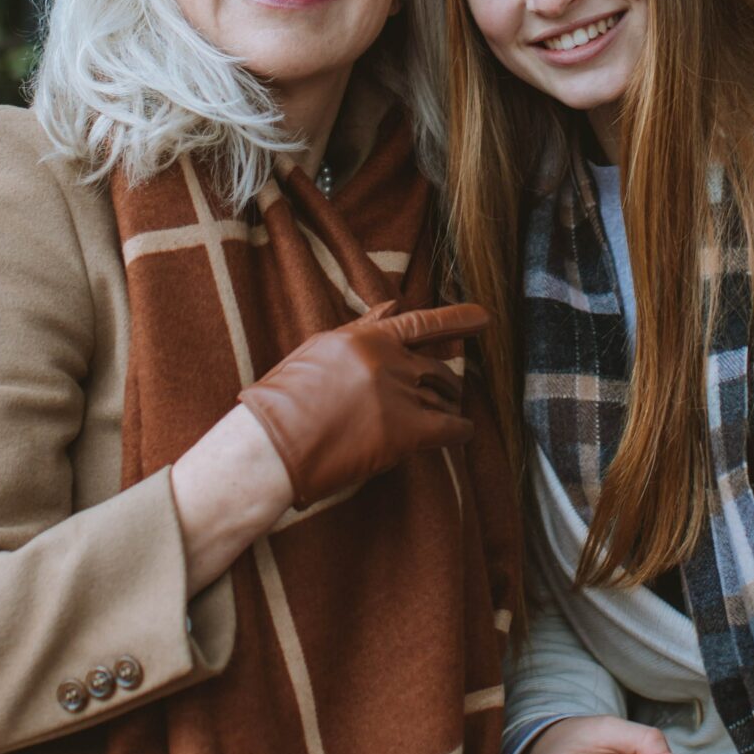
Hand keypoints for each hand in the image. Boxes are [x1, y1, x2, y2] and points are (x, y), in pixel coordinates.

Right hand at [237, 301, 485, 509]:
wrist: (270, 445)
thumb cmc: (282, 403)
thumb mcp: (317, 353)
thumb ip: (358, 330)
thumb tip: (390, 307)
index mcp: (364, 339)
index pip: (418, 323)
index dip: (455, 319)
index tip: (483, 317)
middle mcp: (386, 360)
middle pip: (434, 368)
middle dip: (449, 380)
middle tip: (457, 388)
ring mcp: (397, 394)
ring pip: (441, 396)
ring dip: (448, 405)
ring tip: (450, 412)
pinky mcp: (404, 430)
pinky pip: (448, 427)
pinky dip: (460, 430)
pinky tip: (463, 432)